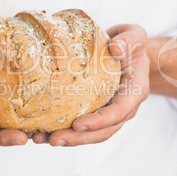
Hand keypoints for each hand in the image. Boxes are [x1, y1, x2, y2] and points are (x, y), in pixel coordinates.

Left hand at [32, 24, 149, 145]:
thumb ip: (129, 40)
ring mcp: (109, 113)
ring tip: (42, 139)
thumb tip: (115, 48)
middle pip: (103, 131)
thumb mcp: (134, 36)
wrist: (127, 52)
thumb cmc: (130, 44)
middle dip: (78, 138)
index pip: (119, 112)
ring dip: (67, 139)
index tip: (77, 124)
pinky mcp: (95, 112)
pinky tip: (42, 132)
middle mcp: (123, 108)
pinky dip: (63, 131)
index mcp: (134, 92)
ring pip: (90, 134)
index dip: (99, 121)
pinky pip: (81, 127)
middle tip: (54, 139)